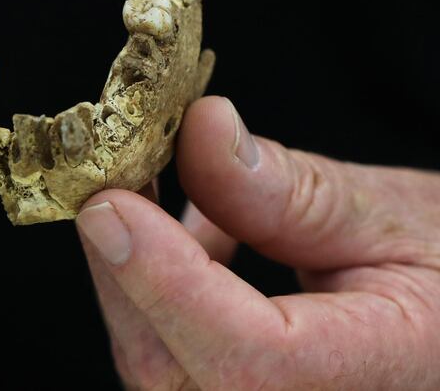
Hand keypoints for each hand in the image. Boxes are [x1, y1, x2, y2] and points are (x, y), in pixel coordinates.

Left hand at [77, 96, 439, 389]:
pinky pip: (168, 355)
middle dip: (124, 266)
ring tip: (150, 190)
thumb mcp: (387, 214)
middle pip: (173, 369)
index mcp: (375, 376)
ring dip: (132, 270)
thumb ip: (291, 189)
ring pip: (158, 365)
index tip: (111, 207)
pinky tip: (190, 234)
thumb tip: (202, 130)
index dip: (167, 282)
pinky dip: (155, 286)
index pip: (247, 359)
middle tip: (109, 177)